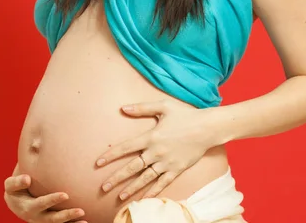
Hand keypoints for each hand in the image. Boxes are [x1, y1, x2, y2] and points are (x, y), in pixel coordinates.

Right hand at [3, 164, 86, 222]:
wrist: (16, 201)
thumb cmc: (15, 189)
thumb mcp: (10, 185)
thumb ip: (17, 182)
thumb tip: (27, 179)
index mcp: (28, 207)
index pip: (41, 204)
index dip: (52, 200)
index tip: (65, 195)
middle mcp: (37, 217)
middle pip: (53, 219)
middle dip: (66, 215)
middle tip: (80, 211)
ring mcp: (44, 221)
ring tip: (85, 219)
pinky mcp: (50, 222)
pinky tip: (84, 222)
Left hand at [95, 99, 215, 200]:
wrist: (207, 128)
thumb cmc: (185, 114)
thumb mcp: (163, 106)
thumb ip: (142, 108)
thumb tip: (122, 108)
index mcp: (151, 136)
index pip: (126, 147)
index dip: (111, 155)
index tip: (98, 163)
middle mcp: (156, 152)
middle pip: (133, 167)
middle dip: (117, 177)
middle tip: (104, 187)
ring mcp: (167, 163)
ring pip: (146, 178)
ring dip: (132, 188)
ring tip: (120, 197)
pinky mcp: (177, 170)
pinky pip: (163, 183)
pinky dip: (152, 192)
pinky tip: (144, 199)